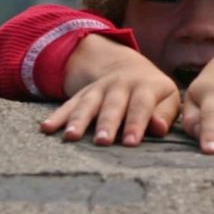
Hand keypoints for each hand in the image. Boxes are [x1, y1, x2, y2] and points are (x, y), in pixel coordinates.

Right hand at [42, 34, 179, 146]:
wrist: (131, 70)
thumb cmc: (155, 95)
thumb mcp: (168, 99)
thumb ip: (164, 114)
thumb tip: (158, 128)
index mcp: (146, 87)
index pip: (141, 105)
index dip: (136, 123)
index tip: (131, 143)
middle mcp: (120, 85)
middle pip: (112, 105)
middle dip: (107, 124)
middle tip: (102, 142)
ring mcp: (98, 89)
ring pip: (87, 104)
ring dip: (78, 120)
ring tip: (71, 137)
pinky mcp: (82, 94)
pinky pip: (68, 104)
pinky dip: (57, 116)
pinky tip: (46, 128)